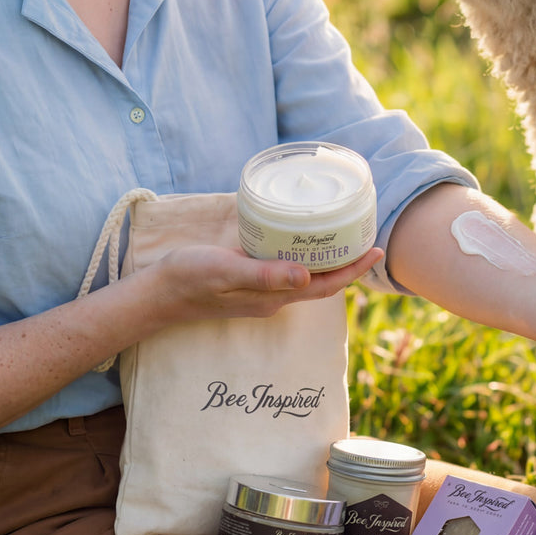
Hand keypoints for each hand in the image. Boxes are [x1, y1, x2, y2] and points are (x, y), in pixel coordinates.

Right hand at [150, 244, 384, 322]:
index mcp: (274, 297)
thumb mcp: (227, 271)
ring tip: (345, 236)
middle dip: (349, 264)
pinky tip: (302, 239)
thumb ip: (265, 275)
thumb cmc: (190, 278)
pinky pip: (286, 270)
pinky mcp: (248, 281)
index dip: (355, 270)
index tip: (377, 249)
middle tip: (367, 236)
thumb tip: (307, 278)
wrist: (158, 292)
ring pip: (306, 277)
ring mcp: (261, 292)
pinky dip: (303, 257)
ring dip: (328, 261)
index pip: (326, 286)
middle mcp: (273, 298)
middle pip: (322, 284)